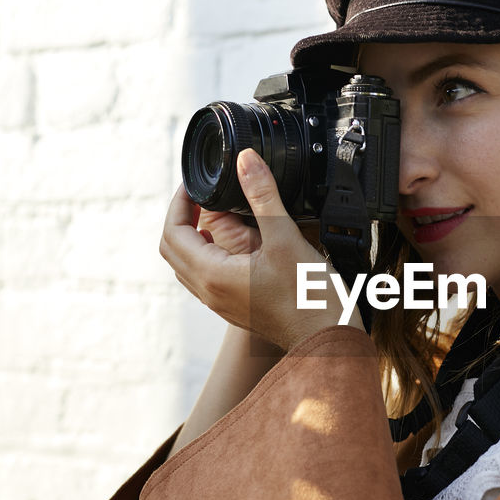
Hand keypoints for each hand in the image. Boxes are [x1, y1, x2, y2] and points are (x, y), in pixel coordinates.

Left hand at [159, 150, 362, 350]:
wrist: (327, 339)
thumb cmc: (310, 297)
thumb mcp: (285, 237)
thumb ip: (262, 195)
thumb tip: (245, 160)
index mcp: (212, 275)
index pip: (172, 233)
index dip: (178, 203)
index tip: (193, 186)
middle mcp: (209, 292)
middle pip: (173, 249)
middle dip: (182, 217)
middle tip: (202, 196)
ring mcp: (221, 303)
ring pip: (188, 265)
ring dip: (195, 237)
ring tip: (219, 214)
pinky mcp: (235, 307)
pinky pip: (207, 277)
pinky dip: (210, 253)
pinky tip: (237, 242)